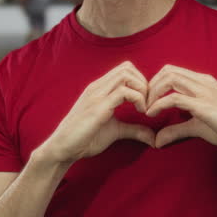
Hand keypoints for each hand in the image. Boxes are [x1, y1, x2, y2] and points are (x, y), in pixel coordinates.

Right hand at [39, 61, 154, 165]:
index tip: (146, 102)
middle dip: (144, 83)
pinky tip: (141, 113)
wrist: (62, 149)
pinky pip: (124, 92)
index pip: (124, 69)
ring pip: (126, 74)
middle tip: (148, 104)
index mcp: (99, 89)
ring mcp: (97, 95)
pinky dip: (139, 99)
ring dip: (142, 89)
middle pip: (127, 67)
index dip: (141, 82)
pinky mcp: (98, 107)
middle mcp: (97, 87)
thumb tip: (154, 137)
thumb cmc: (85, 139)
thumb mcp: (115, 131)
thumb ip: (134, 129)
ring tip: (144, 108)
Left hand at [145, 65, 216, 151]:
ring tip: (146, 109)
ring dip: (152, 92)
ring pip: (170, 78)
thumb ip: (177, 129)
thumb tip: (157, 139)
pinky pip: (174, 97)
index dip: (155, 82)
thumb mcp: (198, 126)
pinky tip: (152, 115)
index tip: (148, 100)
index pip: (172, 71)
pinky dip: (159, 104)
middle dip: (150, 85)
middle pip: (168, 70)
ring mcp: (204, 91)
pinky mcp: (204, 105)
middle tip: (143, 103)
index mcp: (203, 81)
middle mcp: (203, 81)